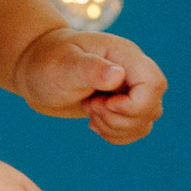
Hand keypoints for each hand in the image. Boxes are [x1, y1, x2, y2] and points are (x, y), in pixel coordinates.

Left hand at [16, 25, 167, 143]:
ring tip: (90, 112)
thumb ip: (90, 69)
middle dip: (120, 119)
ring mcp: (129, 90)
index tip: (103, 103)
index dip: (134, 105)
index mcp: (125, 56)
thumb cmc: (47, 62)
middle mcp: (133, 72)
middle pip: (152, 107)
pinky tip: (95, 122)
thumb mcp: (64, 65)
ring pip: (145, 122)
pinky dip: (115, 134)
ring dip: (116, 128)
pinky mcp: (122, 106)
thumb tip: (117, 75)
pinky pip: (134, 130)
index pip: (154, 84)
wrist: (37, 68)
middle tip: (90, 107)